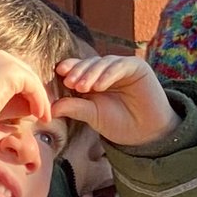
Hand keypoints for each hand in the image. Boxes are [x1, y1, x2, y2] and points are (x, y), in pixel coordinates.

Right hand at [0, 46, 52, 127]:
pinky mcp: (10, 69)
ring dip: (39, 99)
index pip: (10, 72)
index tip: (31, 110)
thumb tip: (32, 107)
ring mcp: (0, 59)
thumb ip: (11, 103)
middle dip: (34, 93)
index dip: (23, 90)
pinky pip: (32, 85)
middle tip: (42, 114)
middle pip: (22, 72)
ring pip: (29, 78)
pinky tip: (39, 116)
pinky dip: (39, 100)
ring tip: (43, 118)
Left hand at [52, 56, 177, 147]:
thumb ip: (74, 108)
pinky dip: (108, 74)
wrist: (145, 134)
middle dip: (78, 71)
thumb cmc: (118, 123)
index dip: (69, 68)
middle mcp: (105, 70)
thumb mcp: (93, 115)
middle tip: (70, 82)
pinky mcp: (136, 66)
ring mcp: (121, 66)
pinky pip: (120, 66)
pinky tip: (99, 85)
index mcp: (92, 78)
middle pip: (88, 64)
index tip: (59, 74)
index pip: (78, 68)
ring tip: (83, 87)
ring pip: (102, 63)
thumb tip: (50, 108)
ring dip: (91, 73)